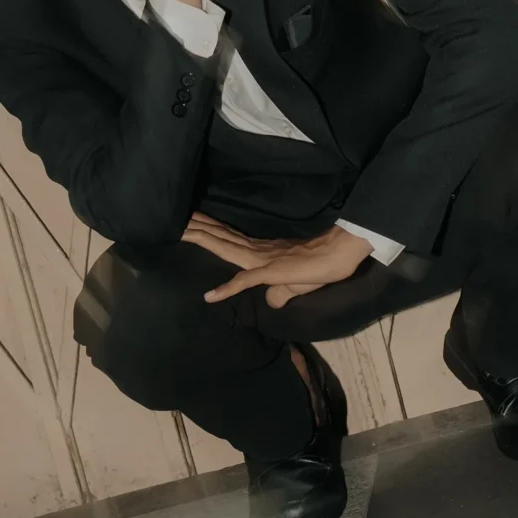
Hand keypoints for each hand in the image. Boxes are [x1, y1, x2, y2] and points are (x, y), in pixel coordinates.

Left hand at [182, 214, 371, 308]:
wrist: (342, 254)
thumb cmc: (321, 265)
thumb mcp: (297, 285)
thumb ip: (282, 291)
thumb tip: (270, 301)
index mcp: (260, 253)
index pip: (228, 240)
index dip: (209, 231)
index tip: (190, 222)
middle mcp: (256, 253)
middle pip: (220, 238)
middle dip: (198, 229)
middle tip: (176, 217)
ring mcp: (262, 261)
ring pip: (226, 249)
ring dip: (204, 241)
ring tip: (182, 230)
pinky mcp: (272, 271)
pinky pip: (246, 281)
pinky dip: (228, 288)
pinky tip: (210, 296)